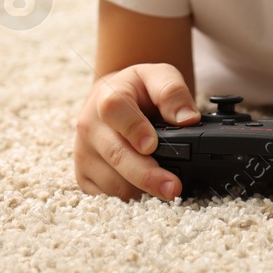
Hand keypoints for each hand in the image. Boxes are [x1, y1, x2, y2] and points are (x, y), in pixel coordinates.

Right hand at [74, 63, 199, 200]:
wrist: (113, 98)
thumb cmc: (138, 89)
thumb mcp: (160, 76)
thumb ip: (173, 93)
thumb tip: (188, 119)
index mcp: (107, 97)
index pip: (115, 111)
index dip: (134, 129)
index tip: (152, 145)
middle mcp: (90, 126)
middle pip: (115, 155)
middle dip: (146, 175)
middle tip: (173, 188)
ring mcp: (84, 153)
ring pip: (112, 181)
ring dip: (140, 188)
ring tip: (165, 185)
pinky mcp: (83, 175)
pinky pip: (105, 195)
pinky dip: (128, 196)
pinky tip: (145, 189)